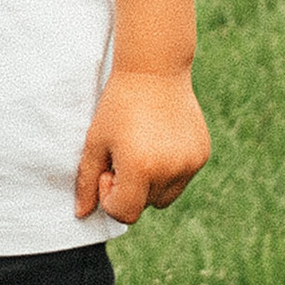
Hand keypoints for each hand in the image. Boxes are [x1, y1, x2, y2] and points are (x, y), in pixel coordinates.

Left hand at [75, 66, 208, 224]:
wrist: (154, 70)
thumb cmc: (118, 105)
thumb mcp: (95, 141)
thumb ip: (87, 181)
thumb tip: (82, 214)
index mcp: (140, 169)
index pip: (125, 214)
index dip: (110, 197)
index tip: (108, 168)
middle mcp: (169, 171)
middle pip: (145, 205)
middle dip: (130, 188)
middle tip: (124, 154)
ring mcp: (190, 164)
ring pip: (166, 196)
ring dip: (151, 183)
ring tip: (142, 148)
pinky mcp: (202, 155)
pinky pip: (182, 178)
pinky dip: (169, 169)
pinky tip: (160, 139)